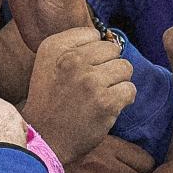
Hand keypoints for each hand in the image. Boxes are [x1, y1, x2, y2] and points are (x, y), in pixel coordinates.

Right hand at [21, 27, 135, 166]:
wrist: (43, 138)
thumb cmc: (49, 100)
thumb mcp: (47, 63)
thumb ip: (73, 45)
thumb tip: (108, 40)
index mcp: (55, 47)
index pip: (93, 34)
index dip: (93, 53)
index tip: (81, 69)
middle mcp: (72, 60)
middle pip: (113, 49)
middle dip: (108, 66)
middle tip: (94, 85)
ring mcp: (90, 81)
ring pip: (125, 68)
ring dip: (118, 82)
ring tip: (102, 95)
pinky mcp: (105, 101)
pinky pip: (130, 89)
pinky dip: (124, 99)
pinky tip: (109, 106)